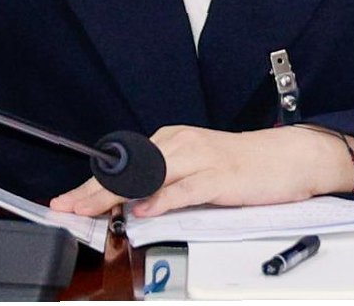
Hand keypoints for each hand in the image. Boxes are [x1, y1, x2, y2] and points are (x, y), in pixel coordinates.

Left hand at [49, 125, 353, 217]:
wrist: (287, 157)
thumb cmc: (242, 167)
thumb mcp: (195, 172)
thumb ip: (164, 185)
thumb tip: (130, 205)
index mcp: (171, 142)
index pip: (123, 165)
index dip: (91, 185)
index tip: (66, 201)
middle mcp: (180, 145)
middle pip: (128, 169)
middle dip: (92, 190)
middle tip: (66, 206)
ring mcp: (199, 159)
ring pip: (148, 176)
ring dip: (116, 195)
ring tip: (91, 210)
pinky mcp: (218, 176)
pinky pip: (184, 189)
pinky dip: (160, 199)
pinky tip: (143, 209)